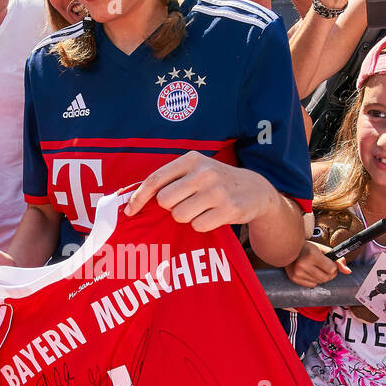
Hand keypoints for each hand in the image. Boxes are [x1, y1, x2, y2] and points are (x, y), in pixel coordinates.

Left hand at [124, 153, 275, 231]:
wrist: (255, 190)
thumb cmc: (216, 182)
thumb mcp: (196, 170)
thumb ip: (170, 179)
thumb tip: (134, 199)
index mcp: (191, 160)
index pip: (156, 179)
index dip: (139, 197)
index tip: (130, 211)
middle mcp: (204, 172)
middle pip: (165, 201)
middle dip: (171, 207)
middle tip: (185, 204)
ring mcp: (217, 191)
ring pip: (180, 215)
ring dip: (186, 218)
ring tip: (201, 209)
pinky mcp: (228, 209)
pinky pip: (198, 226)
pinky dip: (201, 225)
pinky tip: (213, 216)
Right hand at [284, 240, 351, 287]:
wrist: (288, 249)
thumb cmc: (308, 248)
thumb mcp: (323, 250)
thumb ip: (338, 260)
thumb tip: (348, 271)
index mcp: (312, 255)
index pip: (332, 269)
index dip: (333, 266)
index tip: (329, 262)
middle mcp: (304, 265)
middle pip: (327, 278)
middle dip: (329, 273)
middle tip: (325, 267)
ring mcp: (298, 273)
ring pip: (320, 282)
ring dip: (321, 277)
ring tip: (315, 268)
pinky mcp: (294, 279)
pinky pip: (312, 285)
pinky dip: (313, 280)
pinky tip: (308, 272)